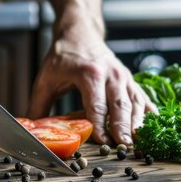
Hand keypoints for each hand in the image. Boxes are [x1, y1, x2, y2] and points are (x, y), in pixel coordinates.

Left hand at [28, 14, 156, 145]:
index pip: (97, 105)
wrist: (80, 33)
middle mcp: (111, 74)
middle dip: (124, 129)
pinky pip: (142, 98)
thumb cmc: (62, 56)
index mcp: (90, 73)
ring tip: (138, 144)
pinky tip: (149, 129)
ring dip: (137, 125)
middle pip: (120, 106)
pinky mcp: (130, 80)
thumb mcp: (45, 79)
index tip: (103, 143)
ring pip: (135, 103)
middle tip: (125, 149)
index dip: (100, 126)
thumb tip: (30, 130)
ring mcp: (124, 76)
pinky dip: (146, 114)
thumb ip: (38, 106)